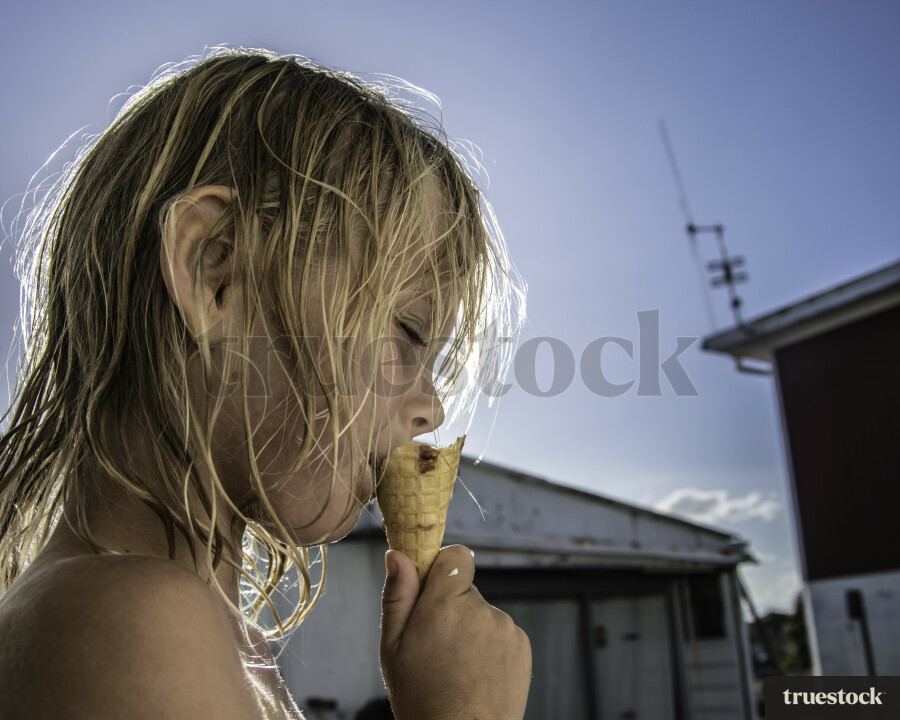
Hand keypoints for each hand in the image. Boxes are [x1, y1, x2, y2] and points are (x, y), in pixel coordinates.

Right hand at [379, 545, 531, 719]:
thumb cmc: (423, 698)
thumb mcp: (393, 648)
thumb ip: (397, 595)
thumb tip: (397, 555)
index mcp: (444, 604)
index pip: (456, 555)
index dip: (444, 569)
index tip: (433, 589)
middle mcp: (480, 610)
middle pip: (466, 589)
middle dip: (452, 608)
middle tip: (438, 647)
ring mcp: (504, 627)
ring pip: (483, 613)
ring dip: (471, 630)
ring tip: (458, 667)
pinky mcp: (521, 644)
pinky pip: (501, 631)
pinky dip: (490, 646)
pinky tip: (477, 673)